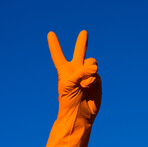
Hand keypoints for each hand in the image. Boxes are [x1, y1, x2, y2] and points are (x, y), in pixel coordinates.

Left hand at [43, 30, 101, 146]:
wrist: (80, 114)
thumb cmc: (69, 100)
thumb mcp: (69, 83)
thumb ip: (81, 71)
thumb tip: (94, 68)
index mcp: (65, 71)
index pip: (58, 55)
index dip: (55, 45)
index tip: (50, 33)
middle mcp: (76, 71)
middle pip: (79, 53)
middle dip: (82, 43)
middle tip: (84, 32)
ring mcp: (87, 75)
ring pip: (91, 62)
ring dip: (89, 67)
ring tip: (85, 78)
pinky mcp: (97, 80)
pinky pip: (96, 73)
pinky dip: (92, 78)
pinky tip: (88, 85)